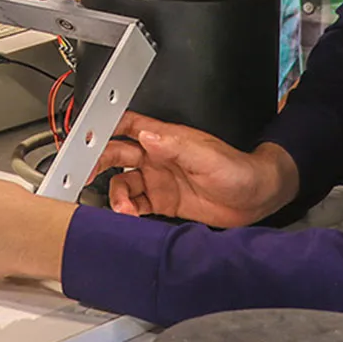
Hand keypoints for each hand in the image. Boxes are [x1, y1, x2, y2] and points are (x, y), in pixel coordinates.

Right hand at [92, 111, 298, 227]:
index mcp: (166, 139)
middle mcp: (158, 157)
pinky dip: (127, 210)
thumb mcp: (207, 157)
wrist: (256, 199)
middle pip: (117, 153)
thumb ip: (175, 147)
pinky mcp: (163, 202)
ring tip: (122, 207)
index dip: (106, 126)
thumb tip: (147, 135)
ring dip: (116, 194)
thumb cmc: (237, 170)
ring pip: (123, 183)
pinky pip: (135, 204)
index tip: (86, 135)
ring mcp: (159, 180)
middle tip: (86, 173)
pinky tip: (130, 216)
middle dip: (98, 161)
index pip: (128, 125)